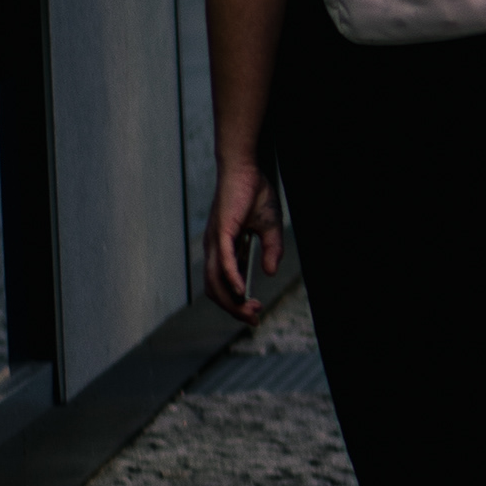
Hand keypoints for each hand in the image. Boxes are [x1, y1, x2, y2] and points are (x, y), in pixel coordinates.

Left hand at [201, 151, 282, 317]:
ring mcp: (215, 241)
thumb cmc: (254, 193)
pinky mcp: (221, 232)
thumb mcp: (270, 227)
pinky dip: (231, 279)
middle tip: (254, 318)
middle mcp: (213, 248)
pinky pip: (223, 262)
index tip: (253, 314)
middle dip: (234, 309)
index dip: (235, 303)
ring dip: (232, 300)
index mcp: (222, 248)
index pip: (222, 284)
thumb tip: (271, 272)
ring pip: (216, 281)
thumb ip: (272, 250)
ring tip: (251, 310)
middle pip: (215, 289)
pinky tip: (241, 291)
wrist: (247, 168)